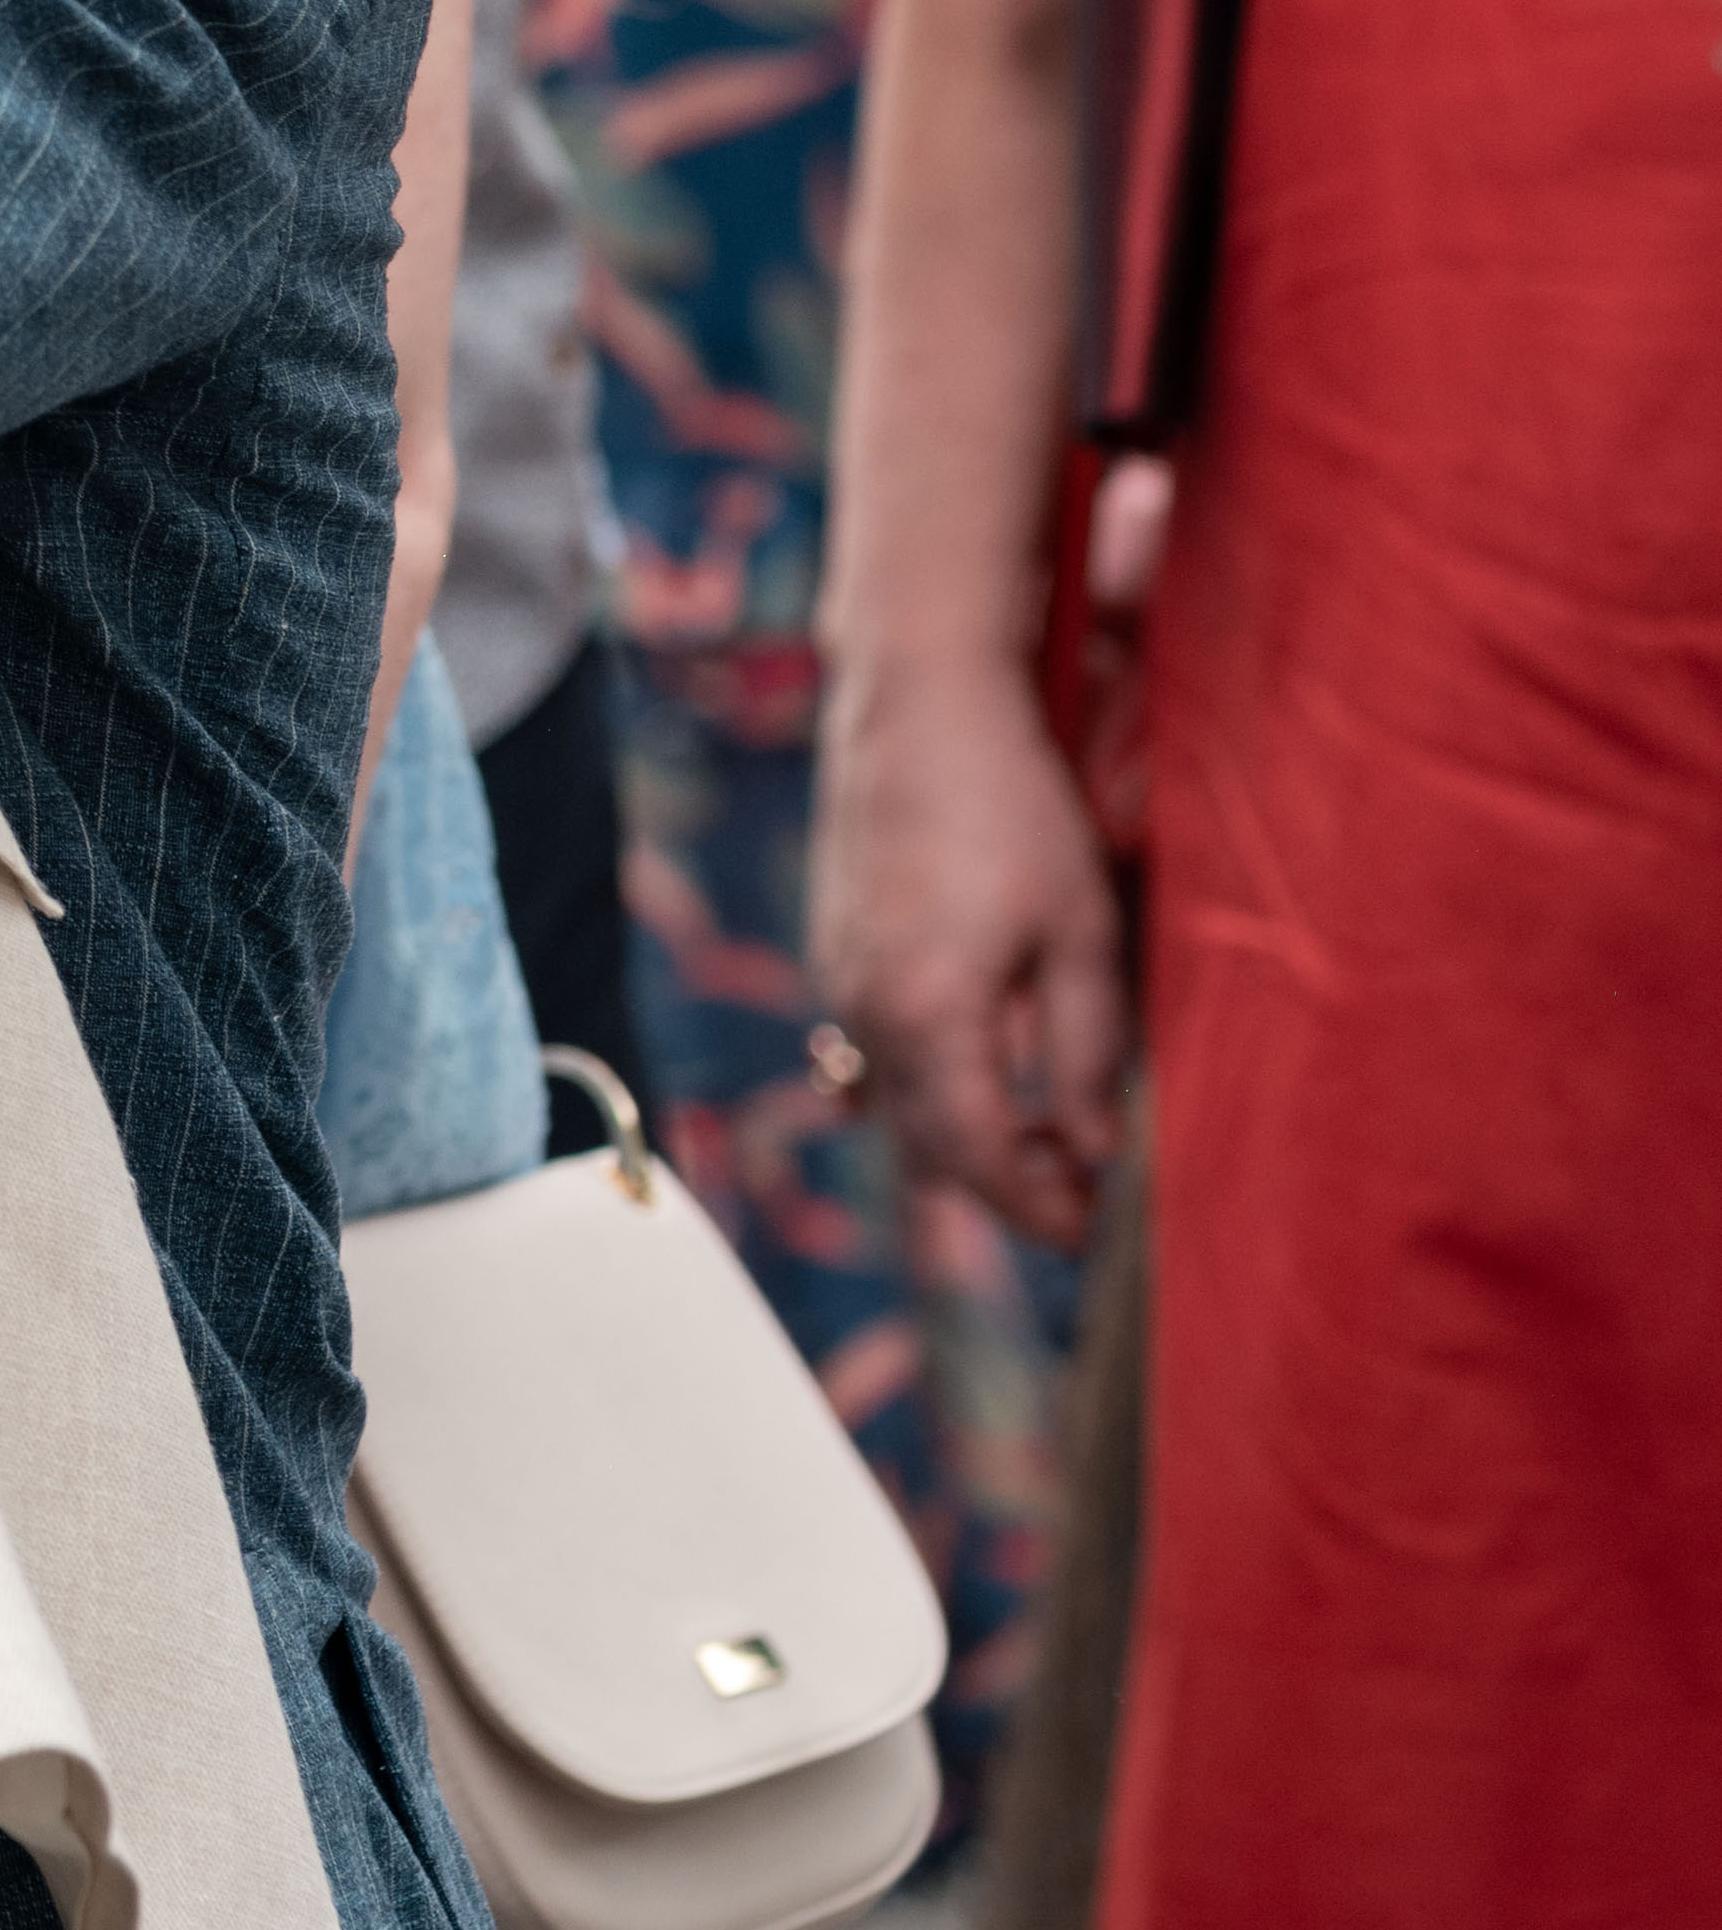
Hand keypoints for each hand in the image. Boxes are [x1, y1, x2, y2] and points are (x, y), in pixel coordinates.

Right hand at [809, 639, 1129, 1249]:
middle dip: (1001, 1183)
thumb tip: (1096, 1151)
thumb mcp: (1081, 932)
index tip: (1087, 1233)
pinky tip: (987, 1058)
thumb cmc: (1012, 804)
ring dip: (966, 1129)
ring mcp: (837, 974)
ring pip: (898, 1095)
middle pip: (928, 1143)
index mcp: (927, 1017)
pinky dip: (931, 1075)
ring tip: (1045, 1132)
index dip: (1037, 1208)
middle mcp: (864, 1009)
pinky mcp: (834, 941)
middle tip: (1078, 1192)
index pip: (979, 1159)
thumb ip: (1086, 1053)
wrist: (919, 696)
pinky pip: (876, 1044)